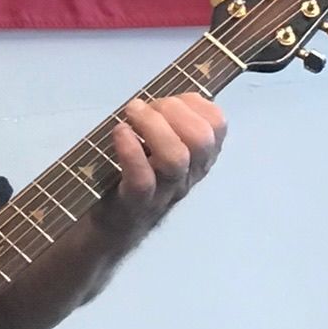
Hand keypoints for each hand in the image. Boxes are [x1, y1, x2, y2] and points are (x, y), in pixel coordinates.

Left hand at [101, 92, 225, 241]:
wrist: (109, 229)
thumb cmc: (132, 176)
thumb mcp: (158, 146)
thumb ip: (168, 122)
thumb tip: (167, 99)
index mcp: (199, 158)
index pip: (218, 125)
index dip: (194, 102)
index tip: (168, 99)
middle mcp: (188, 175)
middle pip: (201, 140)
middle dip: (173, 111)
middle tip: (143, 108)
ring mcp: (164, 192)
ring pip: (176, 158)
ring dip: (152, 125)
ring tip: (130, 114)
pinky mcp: (136, 204)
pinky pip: (142, 178)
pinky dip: (131, 150)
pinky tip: (120, 132)